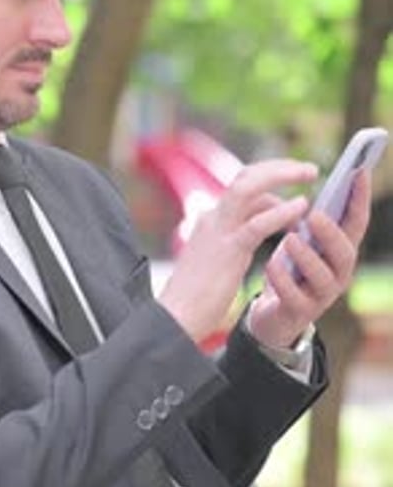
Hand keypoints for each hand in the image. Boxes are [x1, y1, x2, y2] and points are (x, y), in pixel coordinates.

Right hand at [158, 159, 317, 343]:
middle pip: (245, 177)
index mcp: (211, 220)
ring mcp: (218, 230)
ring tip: (311, 174)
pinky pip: (257, 224)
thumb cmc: (197, 296)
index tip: (295, 184)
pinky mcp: (227, 250)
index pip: (242, 186)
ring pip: (248, 188)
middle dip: (279, 167)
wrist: (176, 318)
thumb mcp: (217, 259)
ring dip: (282, 176)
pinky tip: (301, 207)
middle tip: (310, 169)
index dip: (270, 180)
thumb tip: (252, 231)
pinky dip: (281, 211)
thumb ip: (233, 240)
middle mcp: (213, 217)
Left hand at [249, 169, 371, 348]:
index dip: (359, 198)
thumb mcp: (302, 240)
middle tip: (315, 214)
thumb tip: (310, 176)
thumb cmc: (291, 270)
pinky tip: (272, 265)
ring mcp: (320, 297)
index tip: (358, 170)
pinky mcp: (298, 313)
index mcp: (339, 251)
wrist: (273, 316)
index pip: (356, 223)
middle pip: (345, 254)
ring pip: (323, 279)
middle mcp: (337, 274)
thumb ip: (310, 218)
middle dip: (332, 233)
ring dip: (308, 257)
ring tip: (290, 239)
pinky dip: (283, 281)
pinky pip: (294, 298)